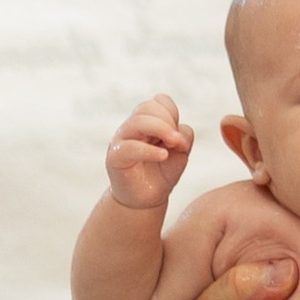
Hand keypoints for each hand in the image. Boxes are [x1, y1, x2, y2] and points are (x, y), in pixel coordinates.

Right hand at [107, 93, 191, 209]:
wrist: (146, 198)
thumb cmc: (162, 172)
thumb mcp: (180, 152)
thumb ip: (183, 136)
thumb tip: (178, 132)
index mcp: (147, 121)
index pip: (159, 101)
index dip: (173, 114)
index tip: (178, 137)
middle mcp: (132, 126)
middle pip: (147, 108)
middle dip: (168, 122)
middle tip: (177, 142)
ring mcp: (122, 140)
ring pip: (138, 122)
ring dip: (161, 130)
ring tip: (173, 146)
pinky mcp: (116, 157)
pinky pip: (131, 147)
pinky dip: (150, 150)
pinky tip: (163, 156)